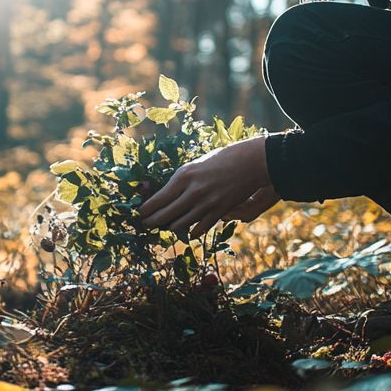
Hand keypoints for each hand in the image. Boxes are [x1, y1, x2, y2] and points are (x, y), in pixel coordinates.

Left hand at [138, 136, 280, 239]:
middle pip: (165, 215)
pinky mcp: (219, 212)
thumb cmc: (221, 159)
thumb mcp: (195, 166)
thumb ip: (180, 182)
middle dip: (152, 222)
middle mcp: (193, 192)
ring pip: (180, 225)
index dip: (146, 210)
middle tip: (146, 224)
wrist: (250, 162)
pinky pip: (198, 229)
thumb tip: (164, 196)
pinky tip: (187, 230)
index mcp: (184, 176)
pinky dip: (191, 231)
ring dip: (170, 227)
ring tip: (165, 226)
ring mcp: (207, 204)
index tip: (140, 213)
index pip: (157, 200)